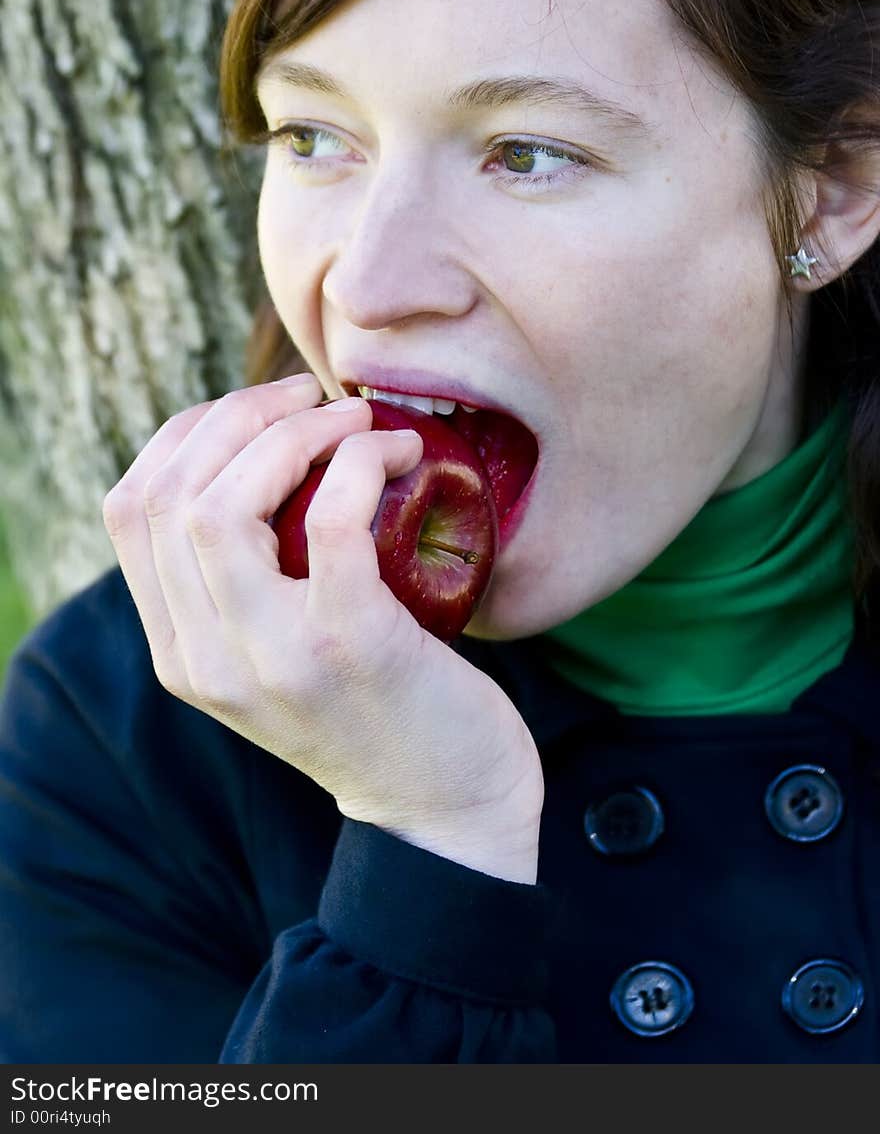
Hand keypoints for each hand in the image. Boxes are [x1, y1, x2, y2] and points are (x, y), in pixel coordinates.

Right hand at [101, 374, 543, 882]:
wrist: (446, 809)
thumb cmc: (376, 710)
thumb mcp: (277, 657)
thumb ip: (244, 587)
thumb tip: (252, 458)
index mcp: (180, 653)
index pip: (131, 509)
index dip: (184, 434)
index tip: (254, 410)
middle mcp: (206, 659)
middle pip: (171, 493)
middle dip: (239, 415)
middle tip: (310, 397)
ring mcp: (271, 655)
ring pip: (224, 502)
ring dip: (293, 433)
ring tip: (353, 419)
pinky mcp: (347, 644)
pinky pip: (332, 517)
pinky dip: (360, 462)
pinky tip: (396, 453)